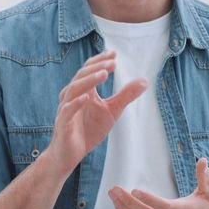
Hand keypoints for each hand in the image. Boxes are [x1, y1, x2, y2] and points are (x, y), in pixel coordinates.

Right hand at [45, 51, 146, 172]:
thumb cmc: (88, 130)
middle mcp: (72, 96)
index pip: (88, 70)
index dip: (100, 60)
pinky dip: (76, 103)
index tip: (114, 53)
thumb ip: (125, 95)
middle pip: (81, 76)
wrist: (69, 154)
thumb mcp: (112, 111)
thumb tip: (144, 81)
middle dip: (97, 67)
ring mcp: (66, 109)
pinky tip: (87, 97)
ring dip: (88, 80)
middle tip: (113, 62)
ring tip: (104, 74)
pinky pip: (68, 110)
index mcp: (82, 90)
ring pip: (74, 89)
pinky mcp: (63, 124)